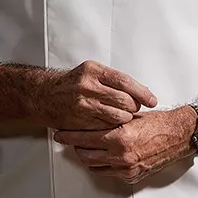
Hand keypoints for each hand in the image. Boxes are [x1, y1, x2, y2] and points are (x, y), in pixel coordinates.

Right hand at [28, 60, 157, 130]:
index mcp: (94, 71)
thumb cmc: (72, 83)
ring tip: (125, 116)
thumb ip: (112, 79)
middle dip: (134, 107)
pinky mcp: (80, 121)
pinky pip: (106, 127)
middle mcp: (88, 86)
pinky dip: (113, 127)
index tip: (151, 100)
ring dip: (126, 118)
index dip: (142, 92)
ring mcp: (84, 105)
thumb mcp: (91, 71)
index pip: (125, 82)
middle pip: (124, 100)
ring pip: (117, 116)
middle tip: (135, 108)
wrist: (45, 96)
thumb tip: (138, 90)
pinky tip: (113, 123)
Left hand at [54, 107, 195, 183]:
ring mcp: (126, 169)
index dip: (69, 136)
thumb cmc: (158, 123)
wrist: (178, 135)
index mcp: (119, 138)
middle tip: (69, 140)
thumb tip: (89, 119)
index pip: (85, 138)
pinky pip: (108, 172)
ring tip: (83, 147)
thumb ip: (109, 120)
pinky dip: (101, 164)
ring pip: (94, 166)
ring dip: (86, 156)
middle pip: (85, 155)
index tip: (60, 134)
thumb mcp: (130, 116)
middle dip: (75, 147)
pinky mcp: (131, 177)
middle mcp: (121, 156)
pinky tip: (100, 155)